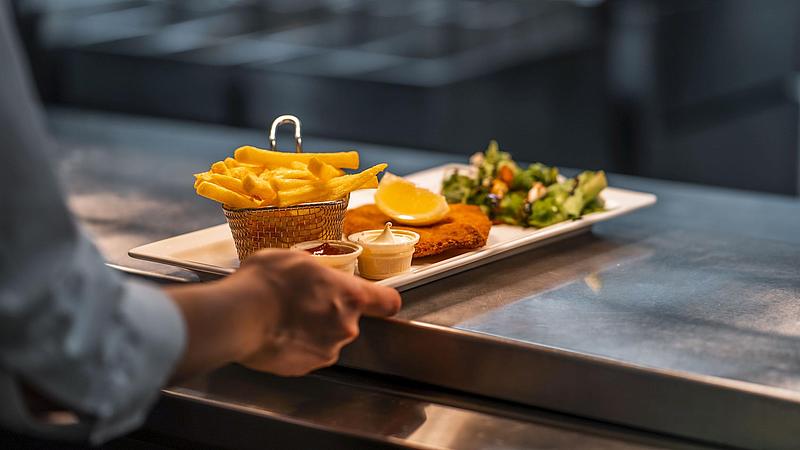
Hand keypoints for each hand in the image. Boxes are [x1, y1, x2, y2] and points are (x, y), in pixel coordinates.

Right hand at [166, 249, 400, 380]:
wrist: (239, 316)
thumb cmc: (267, 281)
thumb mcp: (296, 259)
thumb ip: (316, 271)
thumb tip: (312, 276)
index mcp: (350, 295)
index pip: (387, 301)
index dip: (382, 300)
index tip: (378, 301)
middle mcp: (346, 326)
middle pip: (346, 320)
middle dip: (328, 313)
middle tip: (300, 302)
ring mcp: (326, 350)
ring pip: (326, 339)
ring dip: (311, 331)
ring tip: (283, 318)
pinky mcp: (305, 368)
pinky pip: (306, 355)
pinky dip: (294, 347)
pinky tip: (275, 333)